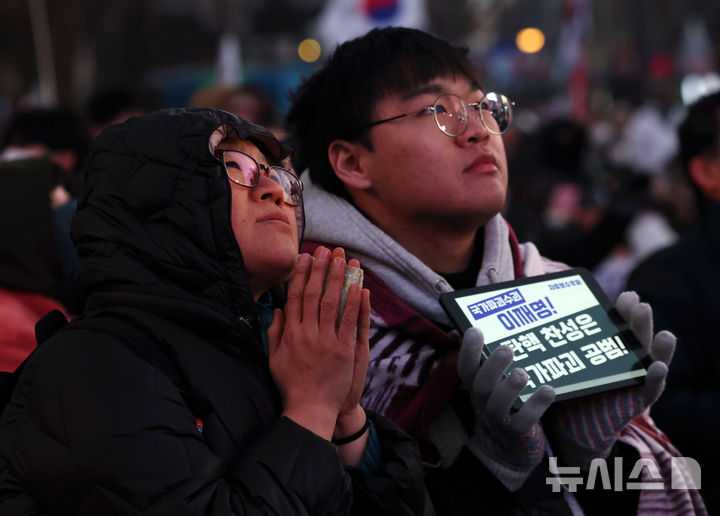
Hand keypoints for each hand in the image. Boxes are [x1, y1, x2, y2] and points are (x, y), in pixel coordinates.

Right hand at [267, 246, 366, 439]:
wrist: (310, 408)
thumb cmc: (291, 384)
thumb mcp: (274, 358)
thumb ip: (275, 333)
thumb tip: (277, 310)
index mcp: (290, 333)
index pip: (295, 296)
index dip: (301, 274)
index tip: (306, 256)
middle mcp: (307, 333)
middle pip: (314, 294)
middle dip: (321, 269)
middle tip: (327, 249)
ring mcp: (326, 341)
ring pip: (332, 303)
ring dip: (338, 279)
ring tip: (343, 259)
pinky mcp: (343, 350)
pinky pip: (349, 322)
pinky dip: (354, 303)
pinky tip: (358, 286)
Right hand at [458, 328, 554, 490]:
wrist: (506, 448)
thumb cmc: (502, 402)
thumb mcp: (494, 382)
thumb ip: (494, 358)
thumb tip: (496, 323)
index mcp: (476, 386)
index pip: (466, 368)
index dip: (467, 350)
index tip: (475, 330)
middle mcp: (482, 402)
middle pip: (480, 386)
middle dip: (492, 367)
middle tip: (506, 349)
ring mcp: (497, 419)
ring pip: (498, 405)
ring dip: (510, 388)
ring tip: (522, 373)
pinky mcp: (516, 433)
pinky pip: (523, 422)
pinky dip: (535, 406)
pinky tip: (549, 390)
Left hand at [545, 291, 675, 468]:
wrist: (570, 430)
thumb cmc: (565, 391)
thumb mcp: (562, 363)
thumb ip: (557, 345)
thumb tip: (538, 315)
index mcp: (608, 351)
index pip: (620, 327)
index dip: (625, 312)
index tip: (626, 295)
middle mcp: (625, 363)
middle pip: (636, 338)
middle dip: (639, 321)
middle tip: (638, 303)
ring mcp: (634, 382)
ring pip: (650, 360)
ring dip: (658, 346)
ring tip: (664, 333)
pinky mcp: (637, 403)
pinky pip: (650, 390)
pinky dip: (656, 379)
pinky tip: (658, 367)